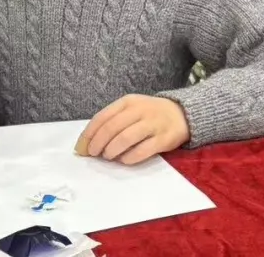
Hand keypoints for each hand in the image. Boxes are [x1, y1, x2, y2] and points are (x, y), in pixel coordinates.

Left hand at [74, 95, 189, 164]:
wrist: (182, 114)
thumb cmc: (149, 114)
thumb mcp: (130, 110)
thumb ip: (112, 122)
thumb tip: (88, 143)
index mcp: (127, 102)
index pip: (102, 117)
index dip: (88, 134)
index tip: (81, 148)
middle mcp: (139, 110)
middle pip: (112, 128)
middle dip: (98, 143)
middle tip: (93, 154)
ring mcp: (152, 124)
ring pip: (125, 138)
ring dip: (112, 150)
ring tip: (107, 156)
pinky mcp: (164, 139)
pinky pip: (143, 150)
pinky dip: (129, 157)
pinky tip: (123, 160)